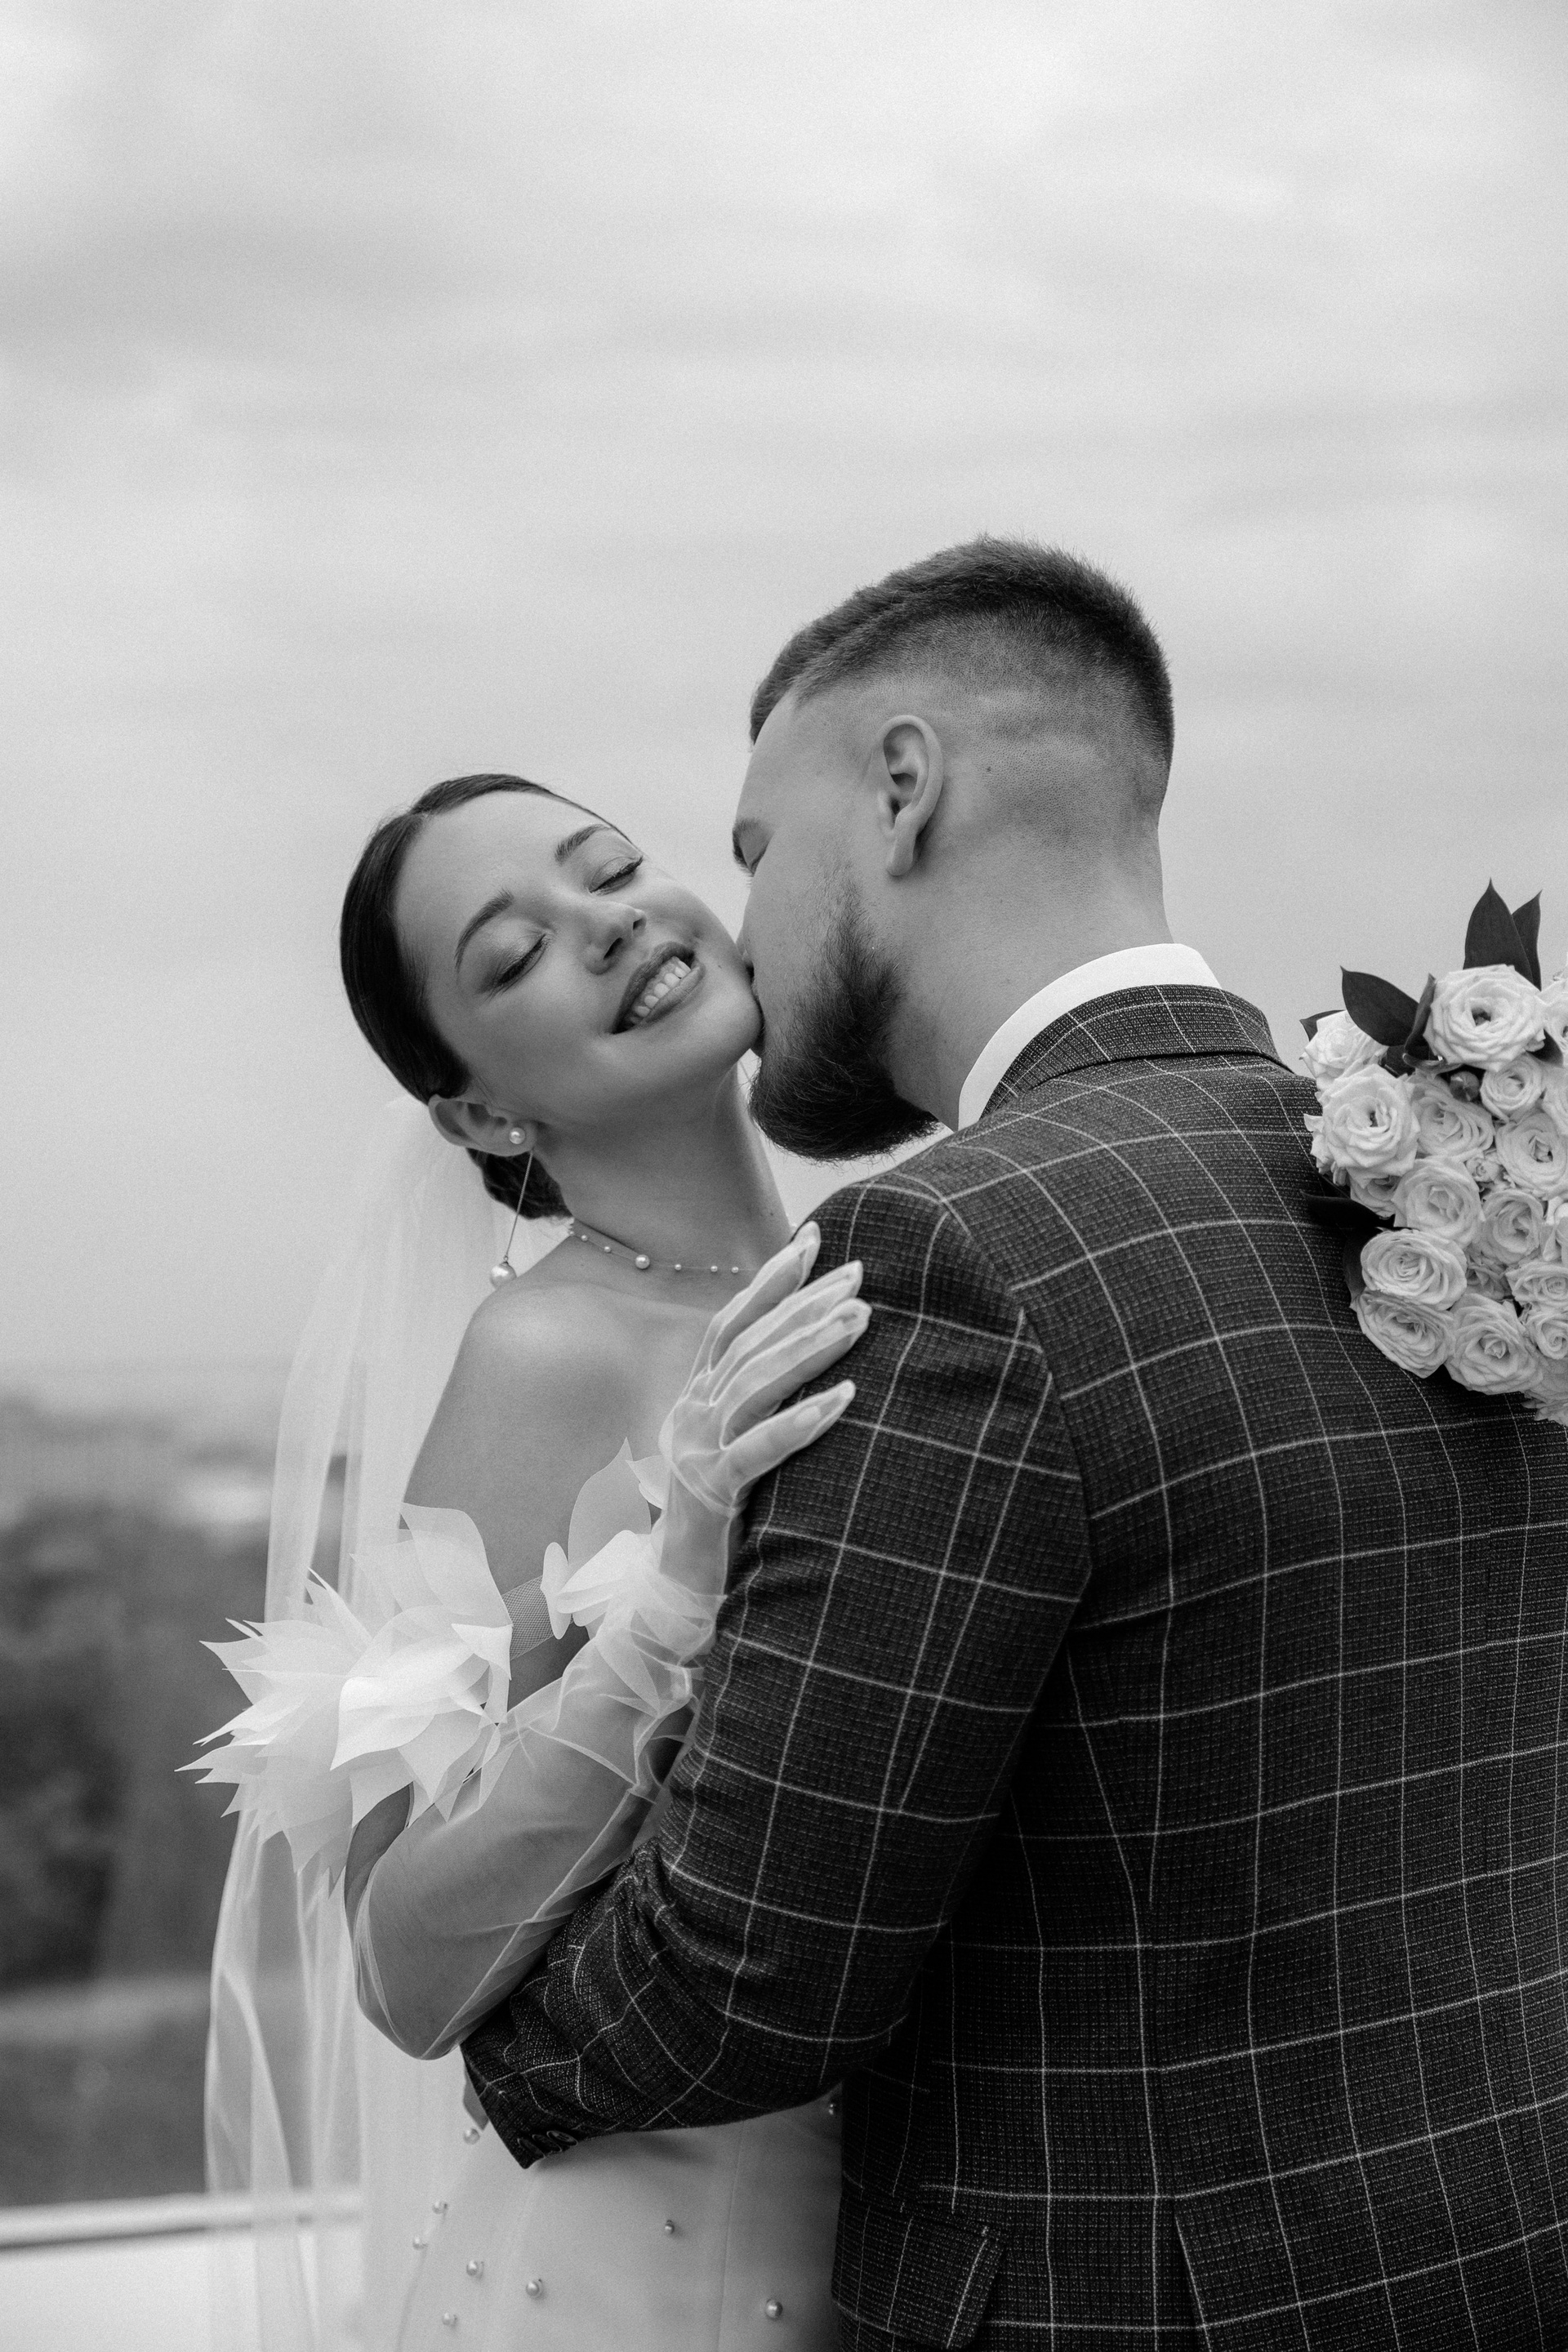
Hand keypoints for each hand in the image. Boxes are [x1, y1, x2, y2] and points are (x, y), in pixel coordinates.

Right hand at [661, 1224, 867, 1520]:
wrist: (675, 1590)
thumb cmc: (723, 1515)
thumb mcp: (738, 1445)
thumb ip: (761, 1401)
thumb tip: (812, 1351)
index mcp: (697, 1397)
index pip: (733, 1321)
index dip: (770, 1279)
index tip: (812, 1240)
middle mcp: (691, 1412)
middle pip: (751, 1343)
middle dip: (805, 1303)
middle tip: (859, 1274)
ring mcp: (697, 1450)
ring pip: (756, 1384)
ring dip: (811, 1347)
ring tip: (861, 1320)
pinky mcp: (711, 1492)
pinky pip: (759, 1450)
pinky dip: (802, 1422)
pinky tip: (844, 1399)